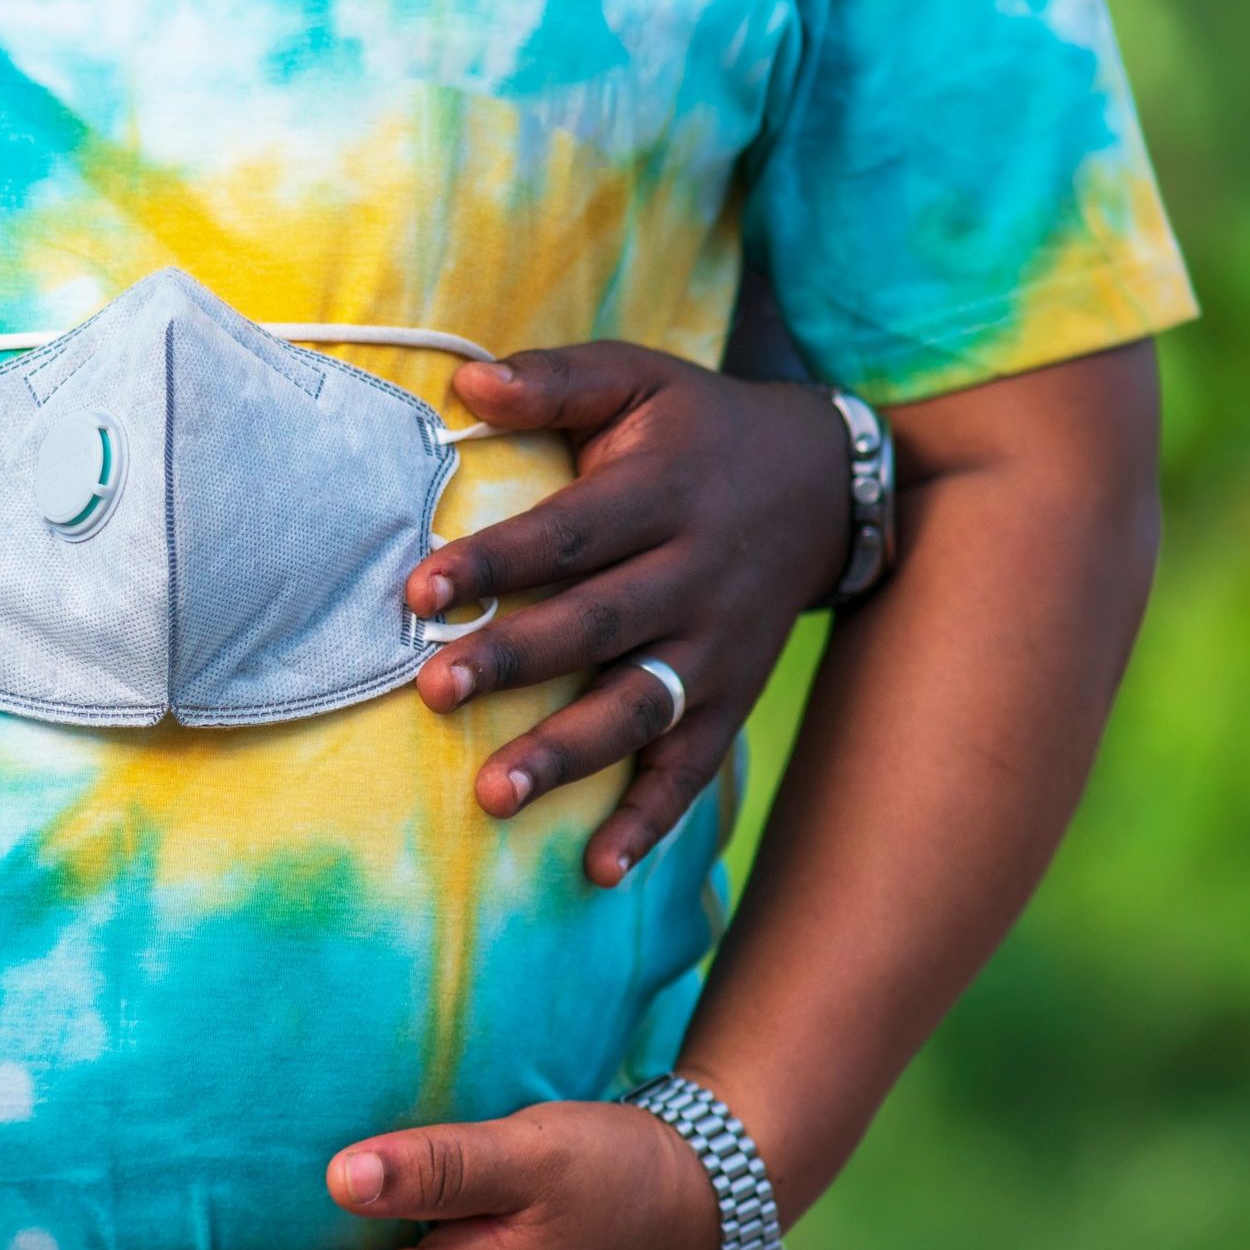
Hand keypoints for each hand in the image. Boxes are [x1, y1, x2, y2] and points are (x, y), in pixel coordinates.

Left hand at [409, 343, 852, 885]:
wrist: (830, 480)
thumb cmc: (698, 428)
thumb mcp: (639, 379)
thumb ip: (554, 381)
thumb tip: (464, 383)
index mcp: (663, 493)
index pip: (568, 535)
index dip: (494, 563)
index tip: (419, 593)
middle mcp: (695, 576)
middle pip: (598, 626)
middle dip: (515, 662)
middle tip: (431, 693)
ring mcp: (718, 648)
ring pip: (639, 709)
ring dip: (567, 756)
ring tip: (493, 795)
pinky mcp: (731, 699)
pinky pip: (693, 769)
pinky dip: (652, 823)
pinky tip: (598, 869)